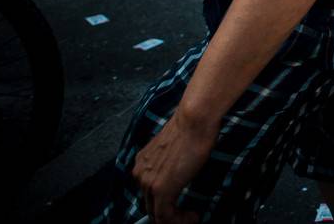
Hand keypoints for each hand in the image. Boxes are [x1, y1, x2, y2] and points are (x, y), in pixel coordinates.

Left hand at [132, 107, 218, 223]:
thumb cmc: (191, 127)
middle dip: (168, 215)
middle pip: (150, 206)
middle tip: (186, 215)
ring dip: (175, 219)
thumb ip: (170, 162)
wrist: (194, 119)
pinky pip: (165, 216)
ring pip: (157, 214)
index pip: (148, 192)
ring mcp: (149, 183)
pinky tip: (192, 217)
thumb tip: (179, 170)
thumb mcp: (174, 148)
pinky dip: (179, 221)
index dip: (163, 203)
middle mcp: (140, 174)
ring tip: (191, 218)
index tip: (179, 205)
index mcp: (142, 163)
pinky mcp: (161, 190)